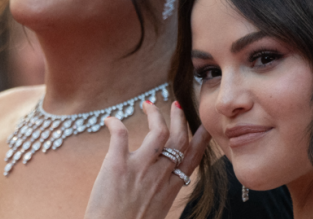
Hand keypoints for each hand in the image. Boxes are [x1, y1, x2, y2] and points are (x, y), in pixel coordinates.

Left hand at [84, 101, 210, 218]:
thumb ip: (162, 191)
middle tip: (175, 105)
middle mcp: (160, 175)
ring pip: (158, 131)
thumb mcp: (157, 209)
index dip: (200, 138)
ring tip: (148, 105)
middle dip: (179, 118)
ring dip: (155, 114)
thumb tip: (163, 181)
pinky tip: (109, 120)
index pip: (193, 157)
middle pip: (179, 139)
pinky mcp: (118, 165)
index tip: (203, 125)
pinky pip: (121, 135)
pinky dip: (115, 123)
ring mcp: (140, 168)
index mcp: (171, 187)